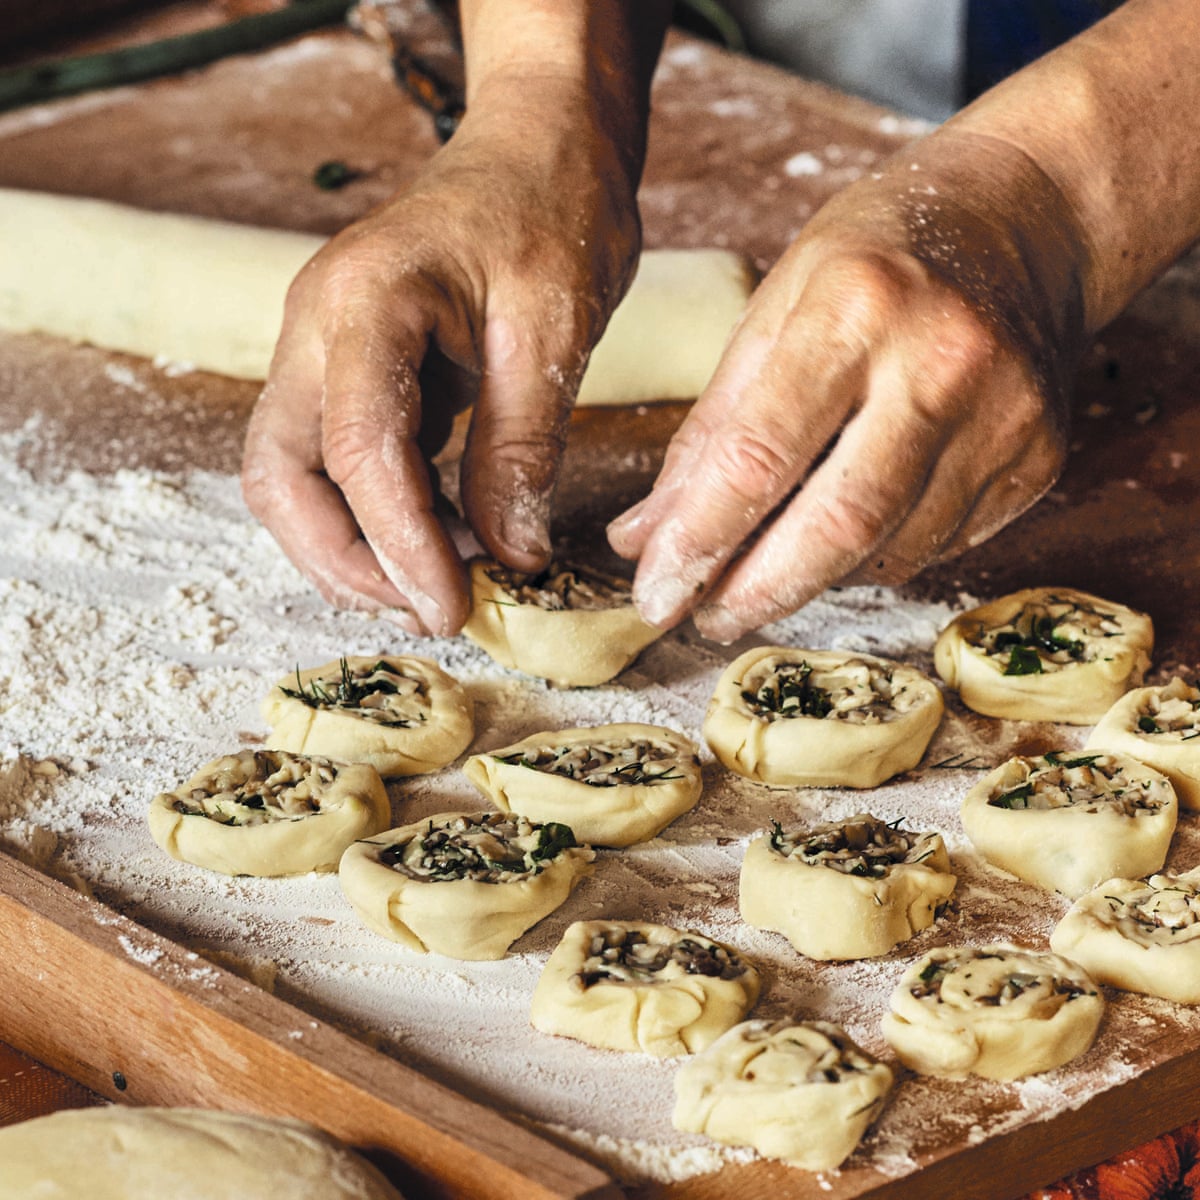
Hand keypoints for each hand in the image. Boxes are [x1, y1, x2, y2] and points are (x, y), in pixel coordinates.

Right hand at [241, 73, 642, 635]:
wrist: (537, 150)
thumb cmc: (549, 212)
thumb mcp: (553, 331)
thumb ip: (521, 450)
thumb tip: (510, 557)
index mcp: (364, 302)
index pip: (357, 450)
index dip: (399, 546)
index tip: (450, 608)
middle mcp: (317, 327)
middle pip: (282, 476)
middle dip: (345, 562)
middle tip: (428, 611)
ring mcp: (322, 348)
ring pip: (296, 477)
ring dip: (354, 548)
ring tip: (438, 587)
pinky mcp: (349, 370)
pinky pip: (336, 460)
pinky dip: (379, 514)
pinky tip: (444, 539)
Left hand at [609, 131, 1089, 641]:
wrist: (1025, 221)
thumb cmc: (877, 258)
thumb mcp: (773, 308)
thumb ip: (708, 429)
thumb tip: (643, 538)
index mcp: (855, 307)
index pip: (759, 457)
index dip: (699, 541)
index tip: (656, 595)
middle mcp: (941, 364)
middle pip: (838, 525)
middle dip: (758, 591)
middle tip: (705, 617)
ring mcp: (1004, 417)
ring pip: (890, 549)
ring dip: (814, 577)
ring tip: (771, 564)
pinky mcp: (1038, 459)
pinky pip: (938, 545)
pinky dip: (875, 557)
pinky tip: (846, 533)